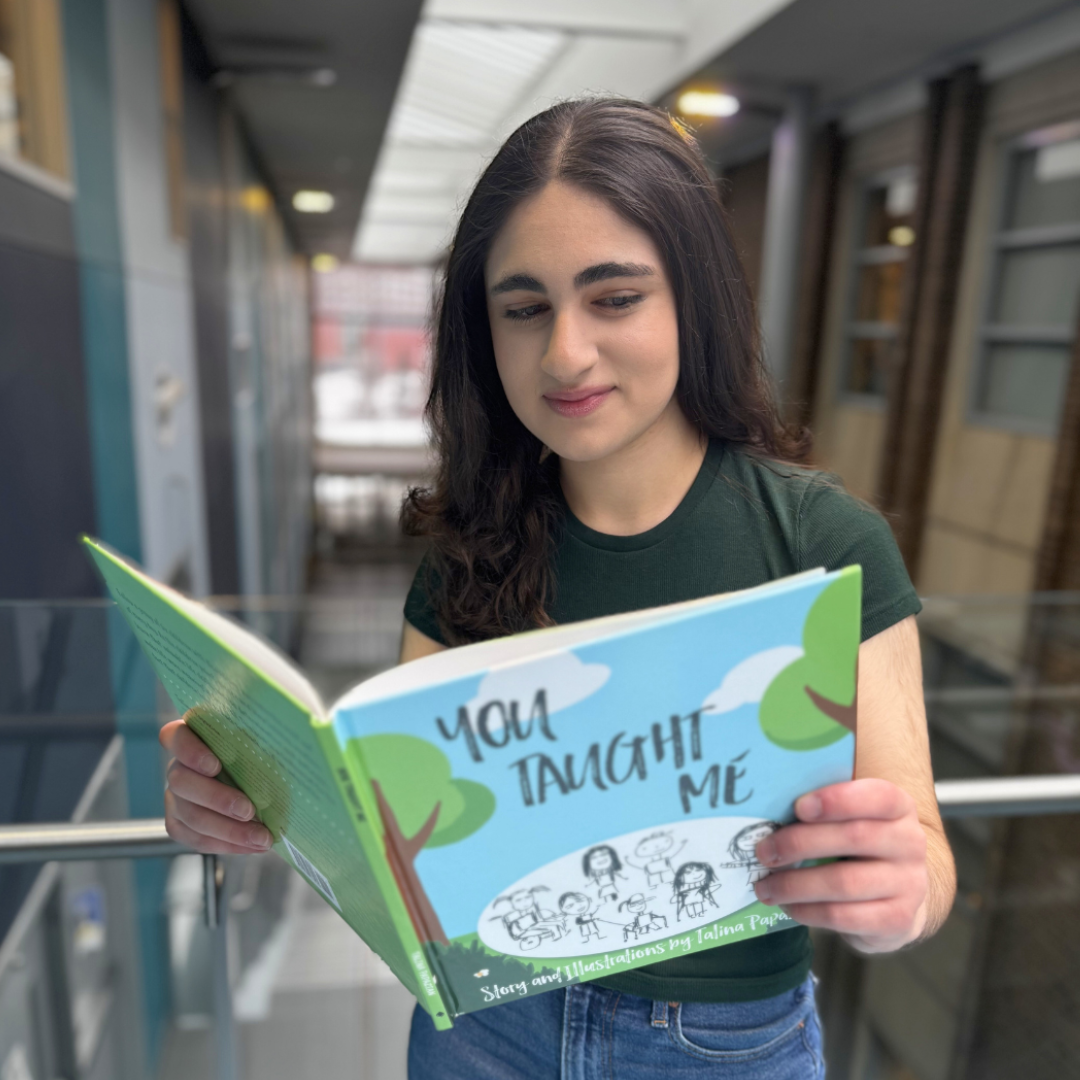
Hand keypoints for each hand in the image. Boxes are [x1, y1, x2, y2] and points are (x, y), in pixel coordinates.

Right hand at [160, 717, 272, 854]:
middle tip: (248, 810)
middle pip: (181, 782)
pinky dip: (226, 844)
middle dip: (217, 798)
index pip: (174, 736)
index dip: (190, 751)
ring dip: (228, 830)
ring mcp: (175, 798)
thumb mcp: (261, 741)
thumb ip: (263, 739)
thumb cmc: (259, 756)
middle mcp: (178, 767)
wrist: (257, 787)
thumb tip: (296, 738)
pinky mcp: (179, 824)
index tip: (215, 764)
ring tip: (260, 837)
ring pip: (190, 816)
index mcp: (192, 737)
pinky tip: (250, 846)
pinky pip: (196, 839)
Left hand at [752, 778, 928, 952]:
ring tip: (765, 887)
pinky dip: (808, 911)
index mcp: (898, 807)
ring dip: (795, 884)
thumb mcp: (850, 820)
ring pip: (844, 882)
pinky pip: (844, 916)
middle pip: (853, 837)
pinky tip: (789, 906)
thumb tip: (768, 806)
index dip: (838, 800)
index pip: (878, 796)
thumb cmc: (859, 848)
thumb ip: (822, 810)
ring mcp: (909, 884)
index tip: (799, 807)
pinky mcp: (897, 920)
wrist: (895, 898)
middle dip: (799, 843)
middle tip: (763, 852)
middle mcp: (910, 843)